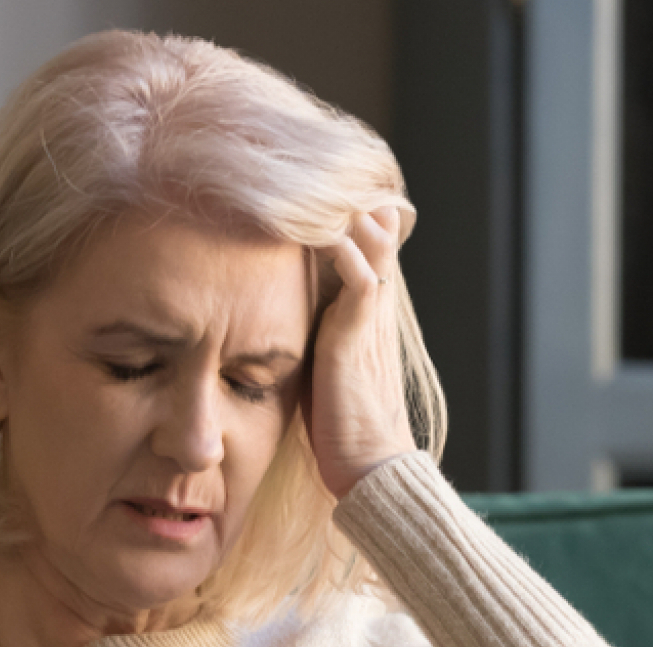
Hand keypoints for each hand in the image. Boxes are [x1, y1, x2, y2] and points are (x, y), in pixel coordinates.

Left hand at [304, 205, 419, 499]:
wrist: (372, 472)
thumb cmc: (343, 432)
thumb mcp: (324, 374)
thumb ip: (314, 342)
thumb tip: (279, 325)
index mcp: (365, 320)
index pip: (362, 254)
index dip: (345, 222)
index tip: (313, 190)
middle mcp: (372, 314)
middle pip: (372, 239)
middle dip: (352, 203)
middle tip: (324, 168)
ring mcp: (367, 325)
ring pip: (369, 250)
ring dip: (350, 215)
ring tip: (322, 181)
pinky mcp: (354, 341)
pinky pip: (358, 281)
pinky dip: (345, 252)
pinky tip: (327, 229)